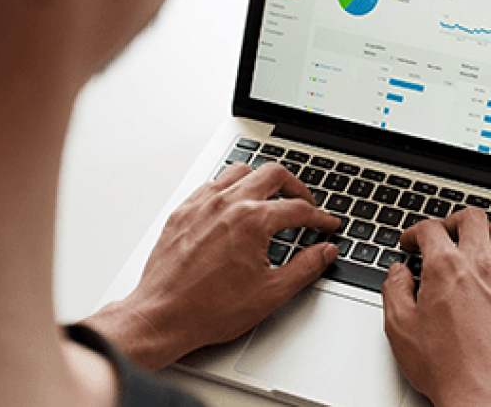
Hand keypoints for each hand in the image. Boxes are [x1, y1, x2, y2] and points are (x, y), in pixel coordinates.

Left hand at [83, 162, 339, 369]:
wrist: (163, 317)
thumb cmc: (209, 309)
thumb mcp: (271, 293)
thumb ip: (306, 267)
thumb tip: (325, 252)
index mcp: (252, 221)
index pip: (298, 209)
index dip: (320, 217)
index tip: (327, 225)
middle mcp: (227, 204)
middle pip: (273, 174)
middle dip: (296, 187)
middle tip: (305, 203)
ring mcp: (202, 205)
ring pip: (240, 171)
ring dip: (261, 180)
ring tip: (271, 197)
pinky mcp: (182, 212)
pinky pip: (211, 184)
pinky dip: (230, 188)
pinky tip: (234, 205)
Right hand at [381, 208, 490, 406]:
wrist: (485, 395)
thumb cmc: (446, 367)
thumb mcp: (400, 328)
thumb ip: (395, 291)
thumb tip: (398, 273)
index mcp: (446, 268)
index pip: (430, 229)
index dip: (415, 232)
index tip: (410, 242)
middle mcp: (480, 266)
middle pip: (472, 218)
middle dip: (453, 220)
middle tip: (444, 233)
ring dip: (488, 231)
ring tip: (477, 242)